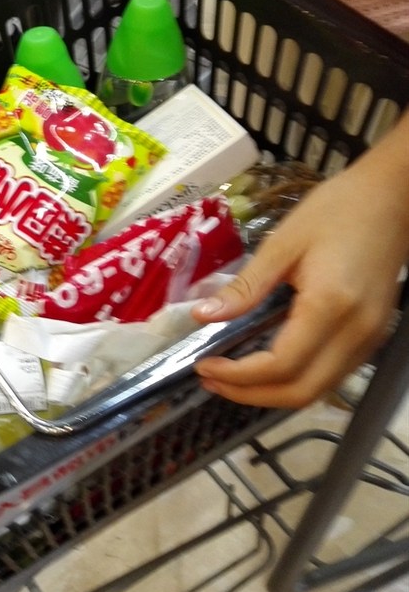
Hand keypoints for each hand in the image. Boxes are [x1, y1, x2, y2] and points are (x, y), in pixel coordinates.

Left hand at [192, 114, 408, 407]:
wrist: (392, 197)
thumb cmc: (336, 210)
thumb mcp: (281, 244)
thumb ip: (244, 287)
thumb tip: (203, 316)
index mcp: (330, 306)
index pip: (281, 364)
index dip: (238, 376)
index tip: (203, 366)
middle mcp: (356, 332)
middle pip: (300, 391)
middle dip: (249, 394)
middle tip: (209, 379)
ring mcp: (369, 338)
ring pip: (317, 390)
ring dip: (270, 393)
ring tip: (228, 378)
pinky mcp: (371, 335)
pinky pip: (330, 375)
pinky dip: (293, 381)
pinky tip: (263, 367)